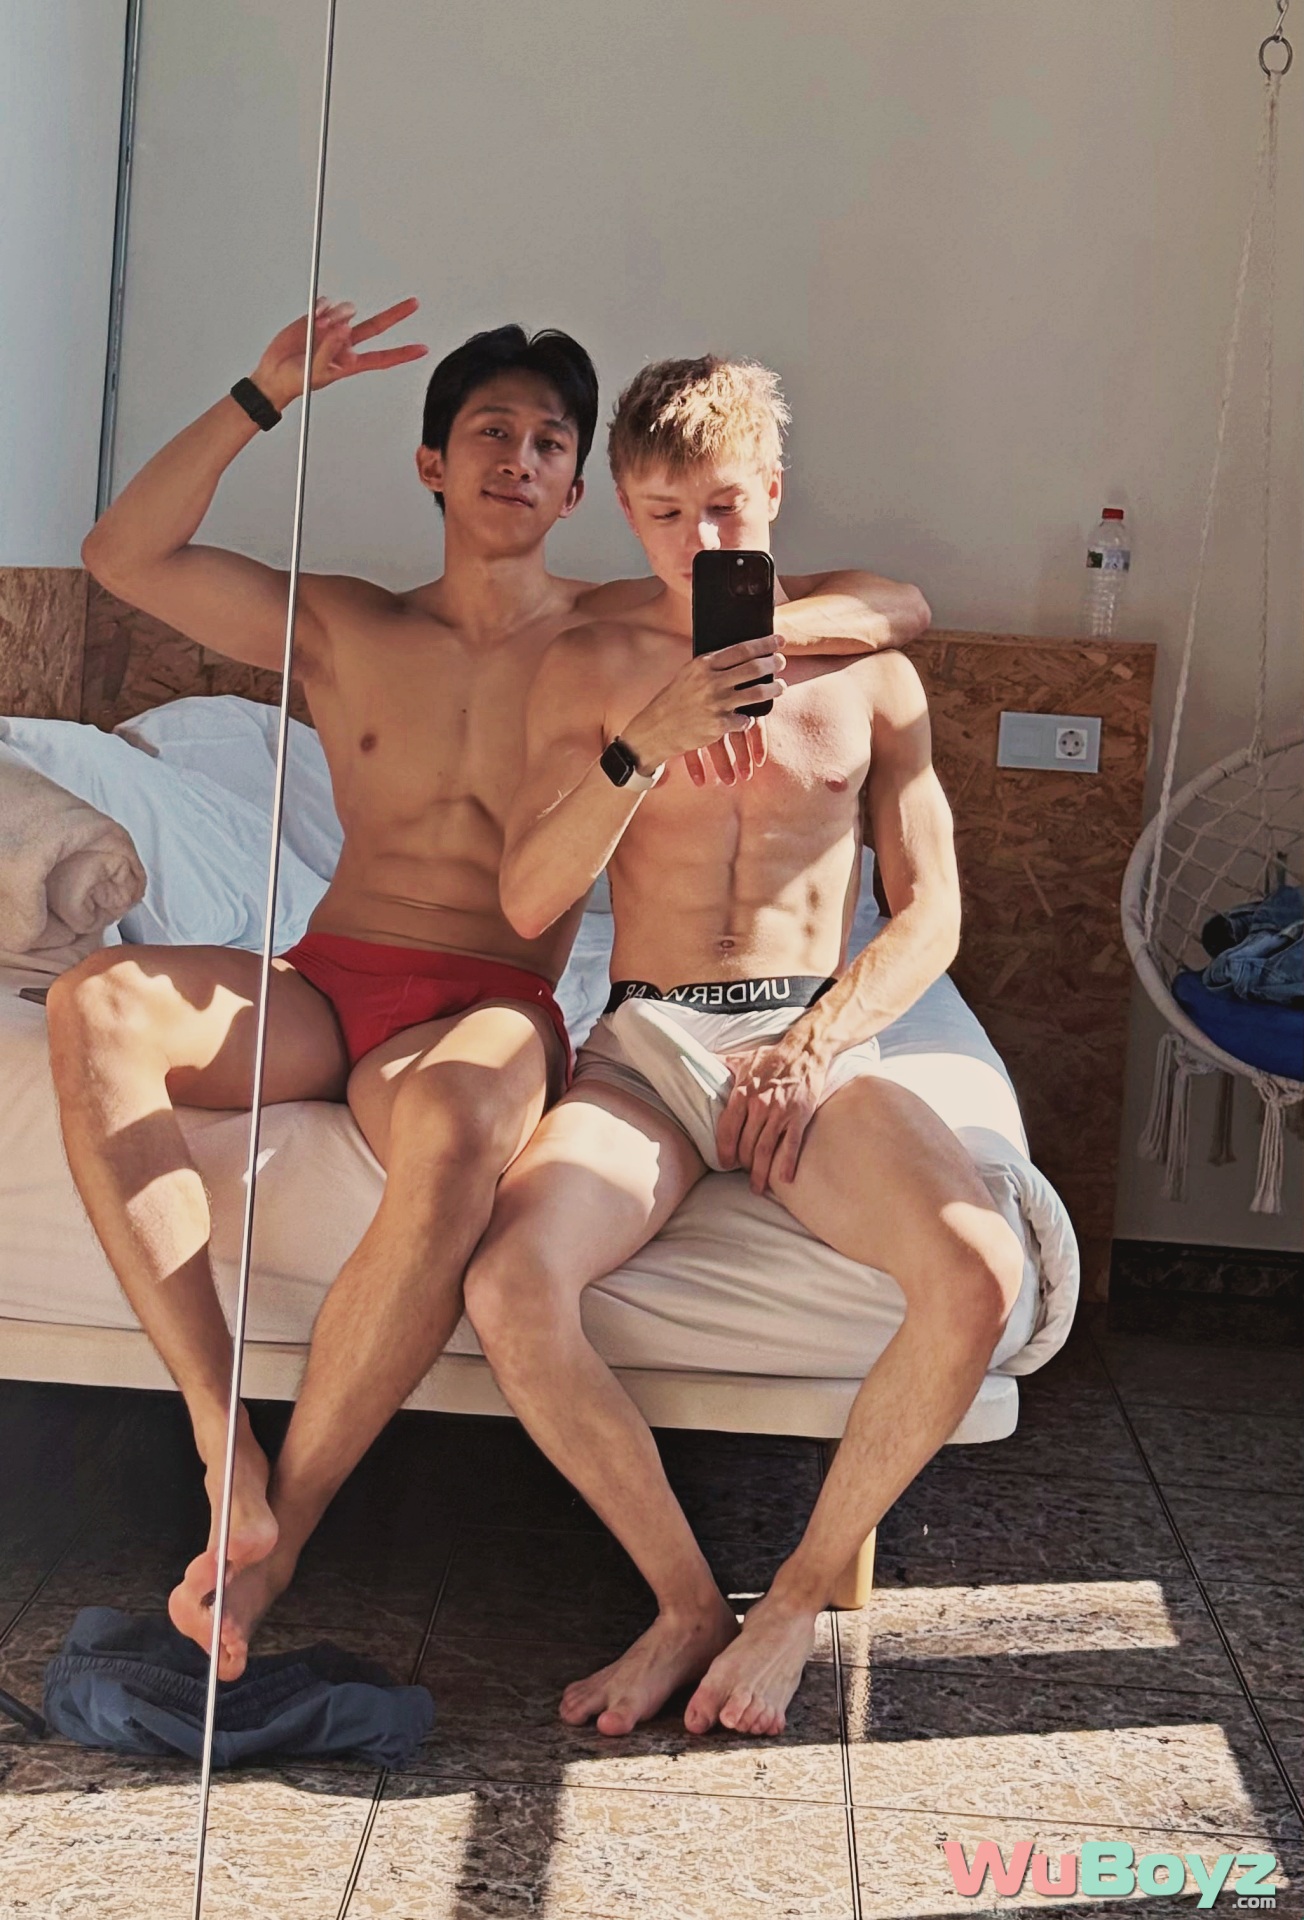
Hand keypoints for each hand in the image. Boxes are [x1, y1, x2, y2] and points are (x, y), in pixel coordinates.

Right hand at [250, 296, 428, 411]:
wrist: (273, 373)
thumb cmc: (295, 380)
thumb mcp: (316, 372)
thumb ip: (331, 349)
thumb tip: (344, 328)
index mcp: (350, 363)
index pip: (382, 357)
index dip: (403, 353)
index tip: (422, 349)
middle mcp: (345, 344)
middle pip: (376, 326)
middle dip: (396, 315)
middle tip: (414, 304)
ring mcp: (332, 329)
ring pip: (348, 311)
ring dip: (336, 314)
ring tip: (319, 325)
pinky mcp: (317, 316)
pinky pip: (328, 303)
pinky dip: (323, 306)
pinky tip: (315, 316)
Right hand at [624, 636, 785, 786]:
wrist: (655, 729)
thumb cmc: (674, 700)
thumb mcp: (688, 674)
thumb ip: (712, 665)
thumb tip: (741, 654)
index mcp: (703, 664)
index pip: (742, 649)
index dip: (765, 644)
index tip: (780, 641)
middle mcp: (711, 682)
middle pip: (754, 668)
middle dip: (774, 663)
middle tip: (781, 662)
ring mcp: (716, 704)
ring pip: (757, 693)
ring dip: (774, 689)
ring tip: (780, 687)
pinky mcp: (719, 725)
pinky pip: (746, 720)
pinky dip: (750, 719)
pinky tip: (748, 717)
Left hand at [716, 1029, 833, 1193]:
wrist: (805, 1050)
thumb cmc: (772, 1056)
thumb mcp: (742, 1059)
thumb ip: (720, 1064)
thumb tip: (697, 1060)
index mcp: (743, 1093)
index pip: (727, 1129)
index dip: (724, 1150)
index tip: (724, 1163)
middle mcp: (759, 1106)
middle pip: (745, 1144)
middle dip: (743, 1163)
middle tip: (743, 1173)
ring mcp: (780, 1113)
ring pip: (764, 1150)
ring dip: (760, 1172)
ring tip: (757, 1187)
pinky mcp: (799, 1117)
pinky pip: (791, 1145)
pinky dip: (786, 1164)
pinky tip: (784, 1179)